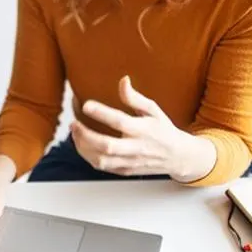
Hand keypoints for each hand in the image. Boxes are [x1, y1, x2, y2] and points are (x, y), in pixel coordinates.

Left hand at [73, 76, 216, 181]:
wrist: (177, 157)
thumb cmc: (163, 130)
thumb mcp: (153, 110)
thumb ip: (135, 97)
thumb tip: (123, 80)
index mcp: (143, 130)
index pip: (120, 122)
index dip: (101, 113)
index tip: (86, 105)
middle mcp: (136, 148)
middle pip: (107, 146)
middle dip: (86, 135)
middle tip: (74, 123)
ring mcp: (130, 161)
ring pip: (101, 160)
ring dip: (83, 147)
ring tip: (76, 133)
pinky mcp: (125, 171)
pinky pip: (103, 167)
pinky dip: (88, 157)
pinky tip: (83, 145)